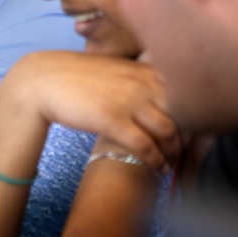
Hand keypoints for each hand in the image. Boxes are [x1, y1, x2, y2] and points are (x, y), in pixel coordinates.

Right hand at [9, 51, 180, 170]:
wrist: (44, 80)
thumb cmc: (78, 77)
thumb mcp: (115, 70)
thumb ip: (140, 81)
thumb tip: (158, 99)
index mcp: (143, 69)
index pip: (186, 92)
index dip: (193, 114)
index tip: (188, 130)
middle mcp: (142, 82)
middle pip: (184, 113)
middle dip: (188, 136)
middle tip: (181, 150)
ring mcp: (129, 101)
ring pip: (170, 132)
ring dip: (174, 152)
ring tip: (169, 161)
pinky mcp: (114, 120)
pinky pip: (147, 146)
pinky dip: (156, 161)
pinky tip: (156, 168)